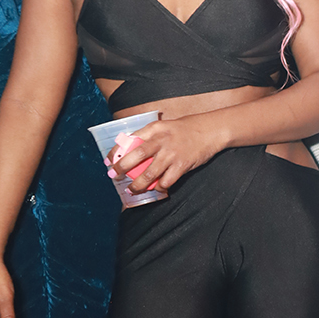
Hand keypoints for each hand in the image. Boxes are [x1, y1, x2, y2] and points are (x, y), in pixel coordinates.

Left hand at [108, 112, 223, 194]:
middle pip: (136, 156)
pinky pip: (166, 181)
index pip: (129, 139)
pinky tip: (158, 189)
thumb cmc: (184, 130)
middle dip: (122, 168)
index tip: (108, 161)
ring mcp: (171, 154)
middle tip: (114, 176)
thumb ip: (148, 137)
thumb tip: (129, 151)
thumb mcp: (163, 127)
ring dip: (138, 184)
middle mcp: (161, 140)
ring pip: (149, 173)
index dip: (116, 151)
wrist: (209, 130)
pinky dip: (160, 188)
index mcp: (154, 129)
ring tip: (132, 190)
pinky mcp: (182, 165)